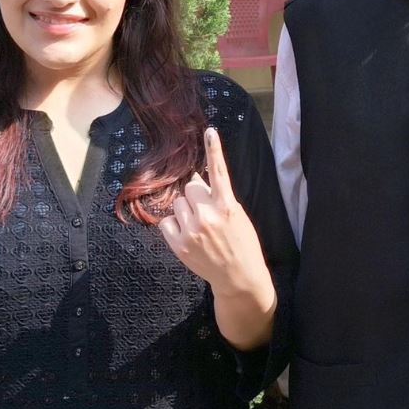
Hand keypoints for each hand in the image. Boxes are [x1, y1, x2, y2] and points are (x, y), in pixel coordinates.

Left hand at [159, 127, 272, 298]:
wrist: (238, 276)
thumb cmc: (241, 243)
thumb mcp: (237, 216)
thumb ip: (217, 197)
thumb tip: (196, 178)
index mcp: (227, 206)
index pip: (219, 172)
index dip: (214, 150)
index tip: (209, 132)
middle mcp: (208, 215)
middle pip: (190, 188)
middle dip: (196, 196)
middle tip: (206, 212)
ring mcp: (192, 230)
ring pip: (178, 204)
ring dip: (185, 211)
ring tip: (199, 228)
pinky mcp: (179, 244)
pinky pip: (167, 222)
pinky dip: (174, 226)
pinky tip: (187, 236)